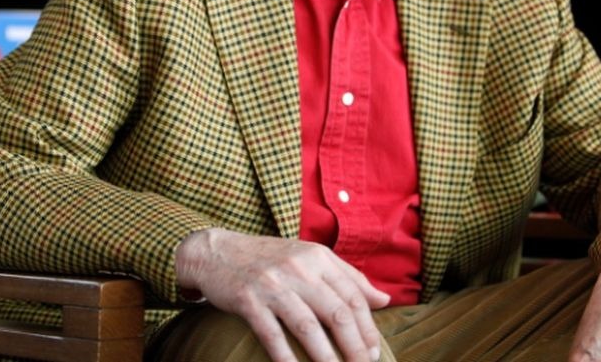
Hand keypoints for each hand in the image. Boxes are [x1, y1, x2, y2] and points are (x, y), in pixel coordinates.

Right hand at [175, 228, 389, 361]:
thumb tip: (384, 300)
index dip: (367, 328)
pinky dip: (285, 357)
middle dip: (355, 347)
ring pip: (308, 326)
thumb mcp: (310, 258)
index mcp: (318, 258)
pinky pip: (271, 334)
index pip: (354, 296)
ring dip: (326, 357)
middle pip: (337, 313)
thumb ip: (348, 277)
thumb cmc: (270, 258)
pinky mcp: (248, 300)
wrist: (216, 251)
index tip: (374, 352)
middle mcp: (299, 268)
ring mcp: (273, 284)